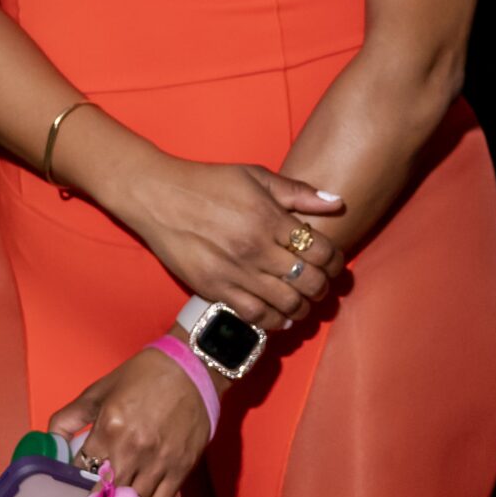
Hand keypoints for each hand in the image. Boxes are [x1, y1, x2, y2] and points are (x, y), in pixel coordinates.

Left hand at [50, 347, 211, 496]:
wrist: (192, 369)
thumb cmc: (142, 376)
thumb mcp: (99, 390)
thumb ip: (70, 417)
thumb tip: (50, 441)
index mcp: (108, 429)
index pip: (80, 470)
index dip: (74, 480)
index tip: (72, 487)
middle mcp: (132, 451)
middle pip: (105, 493)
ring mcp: (158, 463)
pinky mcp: (181, 470)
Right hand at [129, 158, 345, 329]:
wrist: (158, 197)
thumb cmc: (208, 182)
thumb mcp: (254, 175)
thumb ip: (297, 192)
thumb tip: (337, 202)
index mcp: (269, 218)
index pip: (321, 250)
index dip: (335, 261)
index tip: (333, 263)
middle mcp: (256, 248)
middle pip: (309, 280)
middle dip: (322, 286)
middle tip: (320, 285)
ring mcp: (235, 272)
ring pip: (286, 303)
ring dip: (303, 307)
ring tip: (303, 302)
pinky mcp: (215, 289)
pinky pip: (255, 315)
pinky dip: (274, 321)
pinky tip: (280, 315)